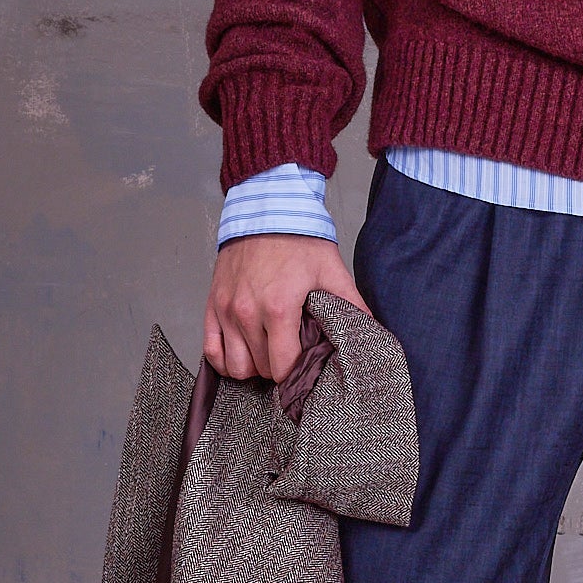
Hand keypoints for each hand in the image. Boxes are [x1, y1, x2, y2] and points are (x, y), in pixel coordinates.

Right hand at [205, 233, 369, 382]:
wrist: (266, 210)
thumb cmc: (298, 239)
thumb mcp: (331, 271)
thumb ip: (352, 304)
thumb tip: (371, 329)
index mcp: (279, 308)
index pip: (283, 366)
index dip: (296, 372)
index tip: (304, 366)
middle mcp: (247, 312)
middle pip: (261, 369)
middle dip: (277, 368)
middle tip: (290, 356)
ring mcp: (226, 310)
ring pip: (235, 366)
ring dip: (252, 366)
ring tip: (267, 354)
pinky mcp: (212, 304)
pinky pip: (210, 349)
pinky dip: (224, 359)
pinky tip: (241, 353)